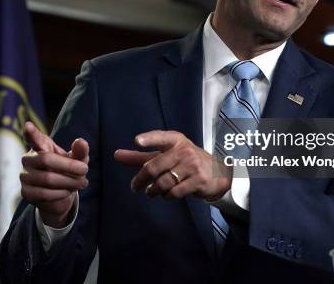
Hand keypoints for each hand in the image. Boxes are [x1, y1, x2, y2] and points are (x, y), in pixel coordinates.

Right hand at [20, 121, 88, 227]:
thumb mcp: (77, 160)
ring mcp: (25, 176)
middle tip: (85, 170)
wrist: (61, 195)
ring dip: (69, 182)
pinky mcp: (26, 192)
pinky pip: (45, 193)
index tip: (28, 125)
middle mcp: (28, 159)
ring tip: (81, 183)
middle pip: (47, 159)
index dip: (31, 132)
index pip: (34, 138)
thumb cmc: (68, 171)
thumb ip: (80, 151)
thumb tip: (81, 142)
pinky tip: (68, 191)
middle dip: (70, 166)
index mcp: (41, 146)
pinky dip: (61, 193)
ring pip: (48, 179)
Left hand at [114, 130, 231, 199]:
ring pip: (163, 182)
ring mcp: (193, 165)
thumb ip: (140, 156)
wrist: (217, 173)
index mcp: (175, 140)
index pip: (160, 137)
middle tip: (135, 187)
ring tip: (151, 191)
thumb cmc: (185, 161)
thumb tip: (116, 155)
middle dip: (140, 179)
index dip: (149, 139)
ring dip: (153, 190)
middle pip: (154, 166)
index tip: (137, 141)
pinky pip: (175, 192)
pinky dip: (167, 196)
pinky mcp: (199, 181)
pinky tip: (167, 194)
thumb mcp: (165, 155)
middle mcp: (184, 150)